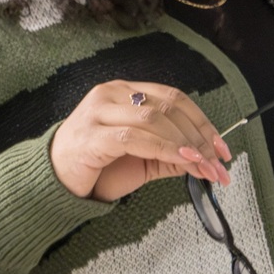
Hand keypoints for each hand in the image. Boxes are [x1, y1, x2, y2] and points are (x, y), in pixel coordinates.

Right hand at [49, 80, 231, 201]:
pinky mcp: (93, 135)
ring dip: (186, 145)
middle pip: (169, 106)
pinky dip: (165, 149)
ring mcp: (100, 111)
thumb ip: (169, 155)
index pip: (174, 98)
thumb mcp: (141, 160)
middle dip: (199, 136)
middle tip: (218, 163)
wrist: (51, 181)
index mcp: (125, 91)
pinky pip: (136, 138)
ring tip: (205, 167)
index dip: (202, 121)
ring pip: (155, 118)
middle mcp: (112, 93)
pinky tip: (182, 161)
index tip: (222, 147)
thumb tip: (204, 159)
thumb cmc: (95, 167)